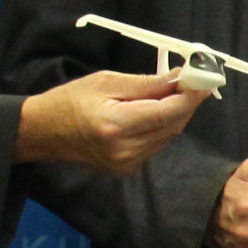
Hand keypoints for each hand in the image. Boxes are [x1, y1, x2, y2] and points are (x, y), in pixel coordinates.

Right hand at [17, 70, 198, 173]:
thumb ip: (146, 83)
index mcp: (116, 126)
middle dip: (186, 103)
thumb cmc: (70, 100)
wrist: (43, 132)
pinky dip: (161, 128)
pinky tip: (153, 113)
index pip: (167, 112)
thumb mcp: (106, 82)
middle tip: (191, 82)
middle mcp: (125, 150)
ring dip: (174, 115)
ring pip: (167, 136)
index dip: (190, 96)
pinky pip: (156, 145)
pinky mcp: (126, 170)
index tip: (204, 80)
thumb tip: (180, 77)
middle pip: (172, 125)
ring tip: (171, 94)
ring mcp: (126, 164)